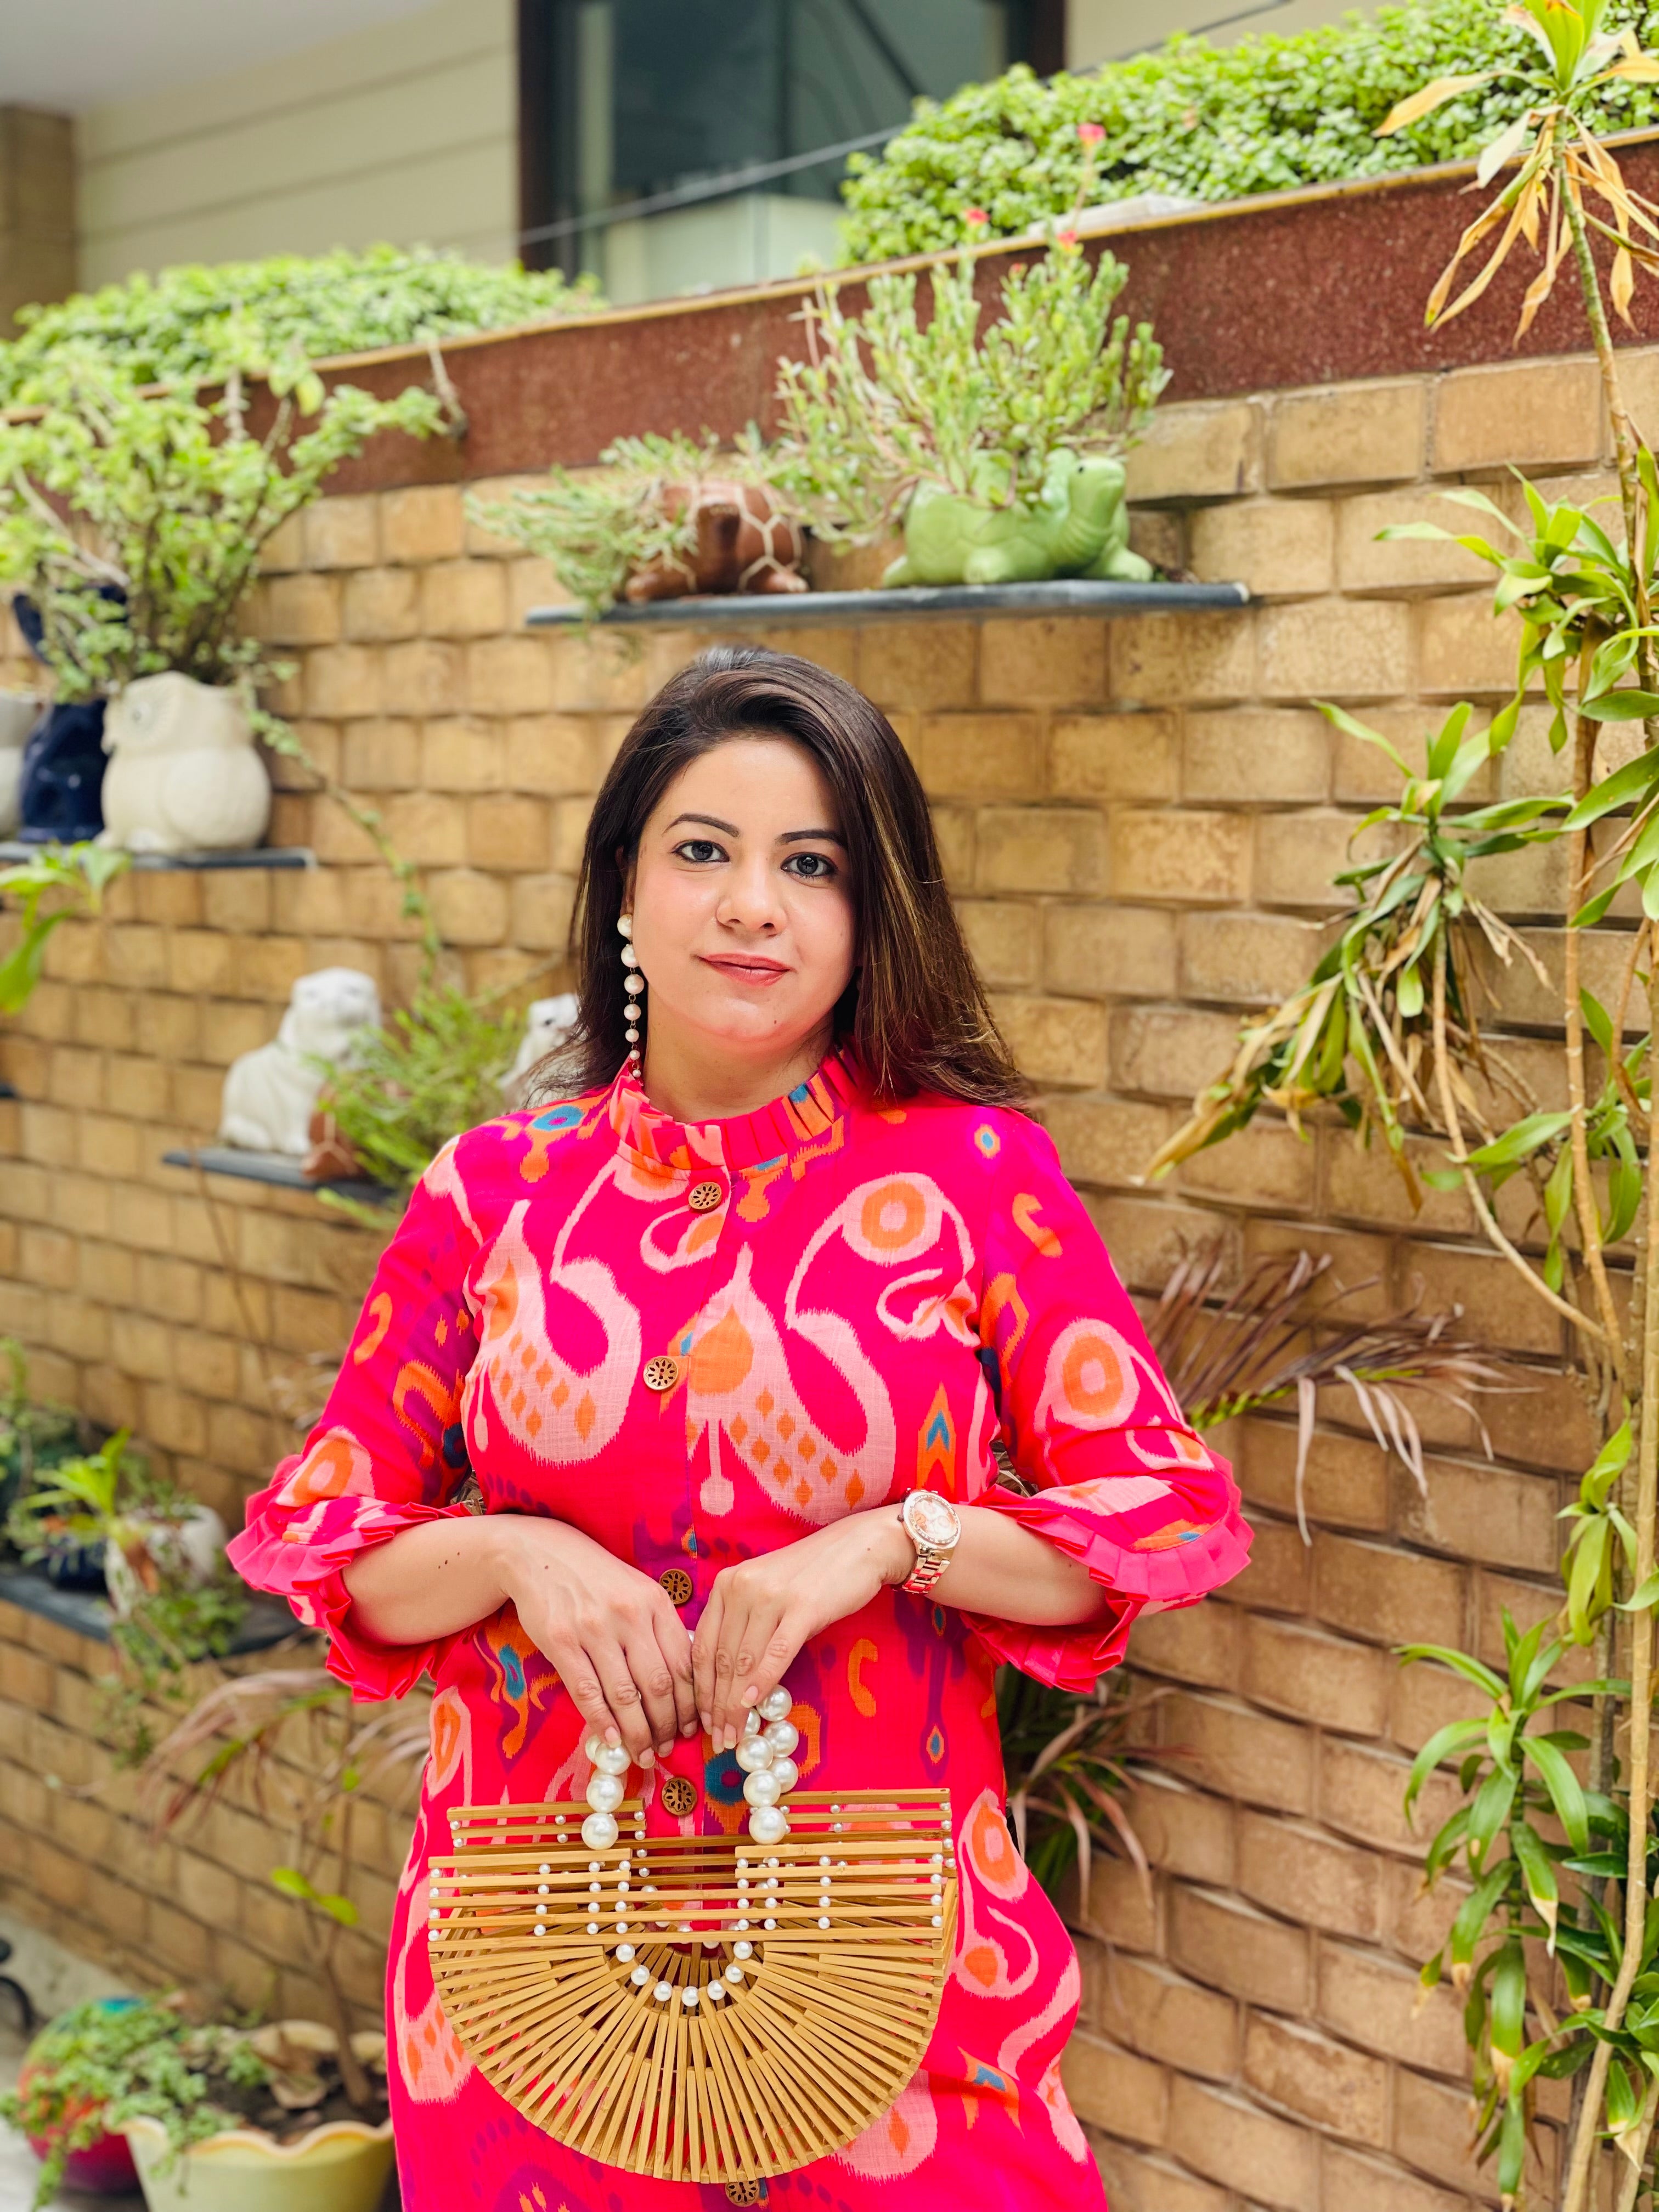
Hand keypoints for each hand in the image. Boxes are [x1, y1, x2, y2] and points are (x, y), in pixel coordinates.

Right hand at [494, 1517, 698, 1767]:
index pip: (683, 1664)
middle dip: (667, 1725)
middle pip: (658, 1684)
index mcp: (654, 1602)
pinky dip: (602, 1722)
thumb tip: (683, 1683)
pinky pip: (587, 1692)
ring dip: (637, 1732)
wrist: (541, 1554)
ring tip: (643, 1753)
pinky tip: (611, 1740)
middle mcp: (628, 1615)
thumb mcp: (638, 1591)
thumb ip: (660, 1629)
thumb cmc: (596, 1578)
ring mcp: (594, 1628)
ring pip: (625, 1695)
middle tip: (667, 1748)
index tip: (692, 1728)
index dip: (690, 1704)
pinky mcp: (561, 1641)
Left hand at [693, 1507, 913, 1749]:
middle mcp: (741, 1588)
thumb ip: (743, 1627)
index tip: (702, 1721)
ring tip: (735, 1734)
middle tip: (718, 1739)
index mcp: (726, 1585)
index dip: (700, 1690)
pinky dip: (762, 1681)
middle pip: (720, 1659)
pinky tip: (753, 1704)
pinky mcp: (803, 1607)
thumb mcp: (765, 1594)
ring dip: (736, 1704)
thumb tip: (730, 1685)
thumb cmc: (809, 1577)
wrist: (856, 1548)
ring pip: (744, 1660)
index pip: (702, 1646)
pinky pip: (777, 1652)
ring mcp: (771, 1596)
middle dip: (717, 1706)